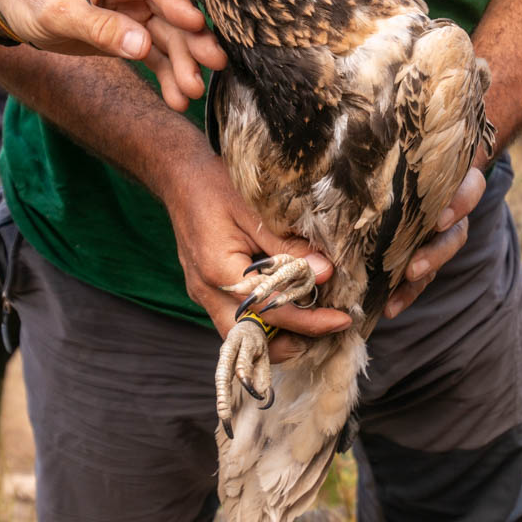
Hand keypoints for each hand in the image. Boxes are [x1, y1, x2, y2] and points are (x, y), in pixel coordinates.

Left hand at [0, 0, 226, 108]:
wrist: (8, 7)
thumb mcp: (57, 11)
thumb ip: (99, 27)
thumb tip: (142, 45)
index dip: (177, 3)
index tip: (198, 25)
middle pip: (169, 13)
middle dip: (190, 41)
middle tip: (213, 66)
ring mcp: (133, 10)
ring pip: (166, 39)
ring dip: (181, 66)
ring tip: (191, 94)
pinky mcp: (128, 33)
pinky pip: (153, 56)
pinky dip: (165, 77)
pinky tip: (177, 99)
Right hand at [163, 152, 352, 361]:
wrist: (180, 178)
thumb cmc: (216, 187)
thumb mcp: (256, 211)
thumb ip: (288, 247)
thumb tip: (325, 273)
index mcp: (218, 271)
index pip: (269, 310)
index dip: (309, 321)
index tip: (340, 320)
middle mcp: (207, 291)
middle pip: (249, 339)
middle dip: (288, 342)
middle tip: (324, 326)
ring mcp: (204, 294)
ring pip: (241, 334)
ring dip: (275, 334)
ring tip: (311, 316)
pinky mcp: (207, 291)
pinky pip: (236, 318)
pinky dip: (263, 318)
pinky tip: (288, 301)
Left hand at [384, 166, 485, 317]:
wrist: (405, 166)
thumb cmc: (398, 156)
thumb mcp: (397, 155)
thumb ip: (383, 164)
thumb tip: (345, 171)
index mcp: (453, 179)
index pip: (470, 188)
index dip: (459, 205)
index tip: (440, 221)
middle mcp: (451, 210)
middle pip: (457, 234)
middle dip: (435, 253)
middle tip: (413, 268)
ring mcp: (440, 234)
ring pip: (439, 258)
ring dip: (421, 277)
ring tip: (397, 295)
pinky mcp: (424, 254)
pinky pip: (420, 278)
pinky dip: (406, 293)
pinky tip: (389, 309)